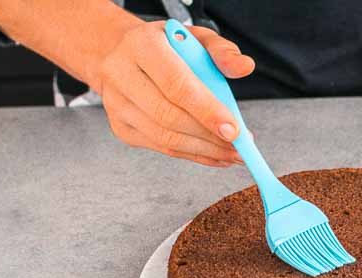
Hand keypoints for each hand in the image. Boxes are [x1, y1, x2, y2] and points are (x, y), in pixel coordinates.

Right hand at [98, 21, 254, 166]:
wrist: (121, 52)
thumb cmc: (165, 45)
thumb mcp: (196, 37)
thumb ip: (222, 51)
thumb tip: (245, 67)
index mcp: (142, 45)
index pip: (176, 85)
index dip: (206, 111)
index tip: (233, 130)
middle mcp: (120, 74)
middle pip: (168, 116)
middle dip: (209, 136)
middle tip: (239, 146)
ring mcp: (116, 103)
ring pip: (164, 137)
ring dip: (203, 150)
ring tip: (232, 153)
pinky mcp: (120, 126)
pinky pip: (161, 147)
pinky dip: (192, 155)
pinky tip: (214, 155)